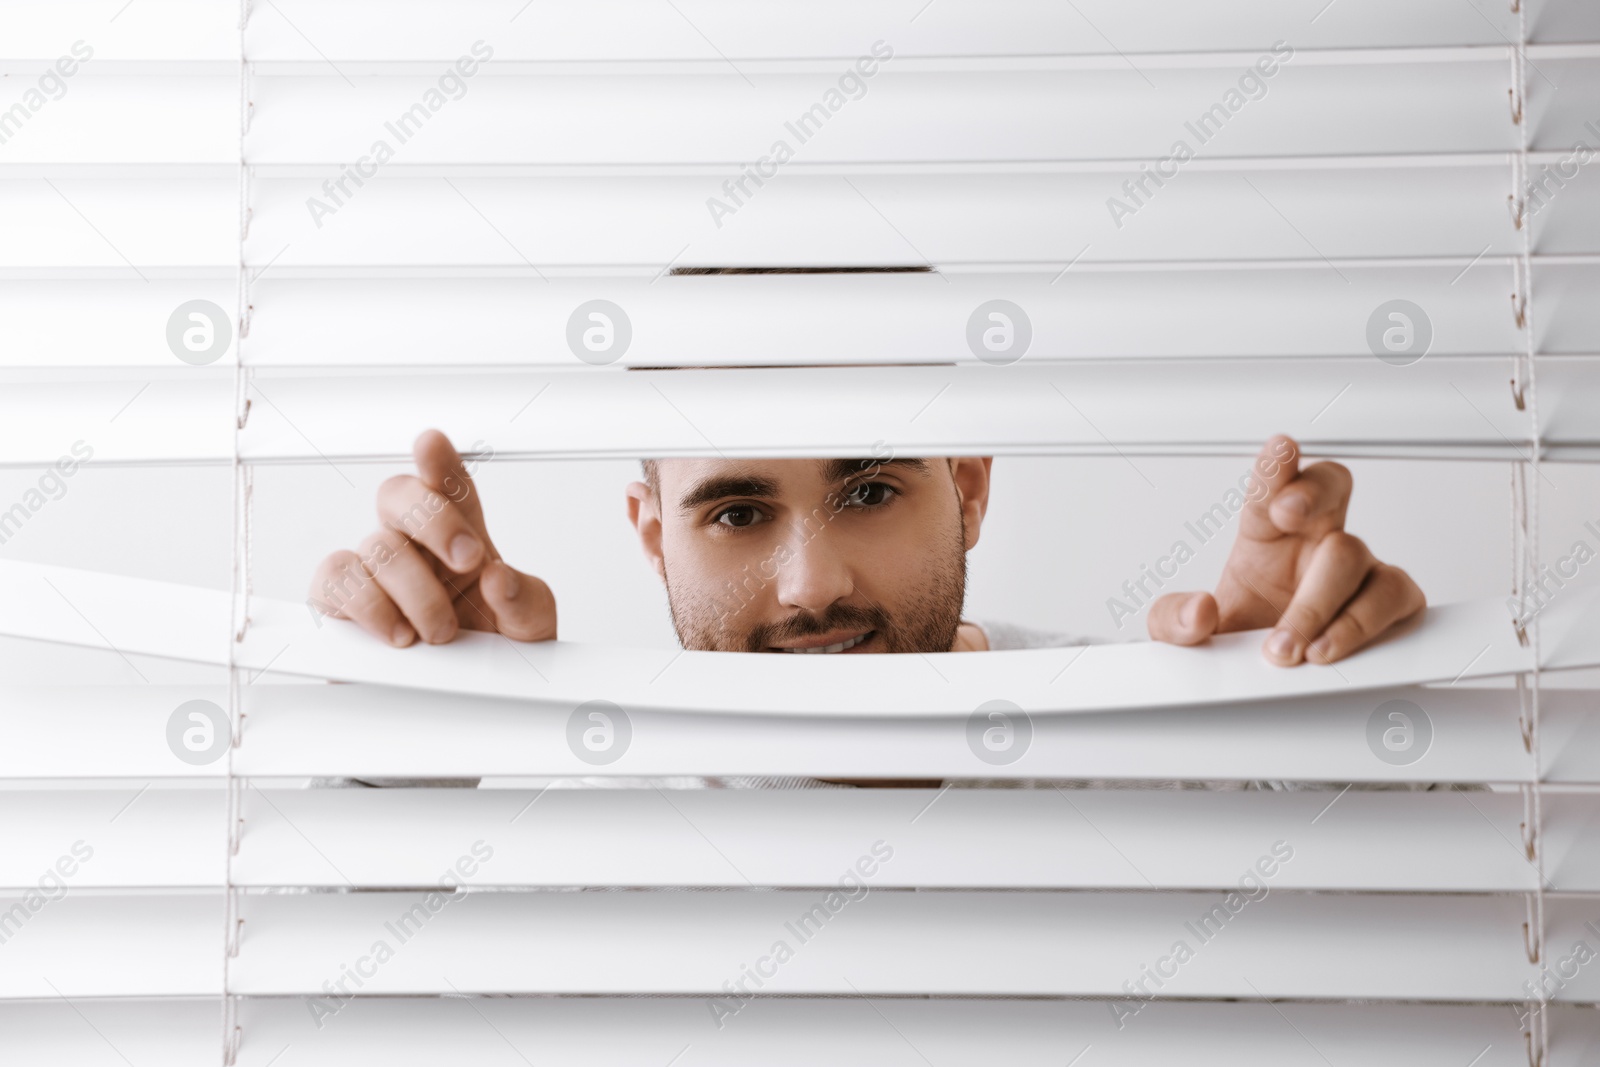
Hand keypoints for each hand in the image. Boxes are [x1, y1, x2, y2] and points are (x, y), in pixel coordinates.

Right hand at [308, 429, 555, 645]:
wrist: (459, 703)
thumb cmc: (492, 654)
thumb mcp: (531, 629)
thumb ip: (524, 601)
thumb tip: (498, 578)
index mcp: (462, 538)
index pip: (451, 488)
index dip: (439, 464)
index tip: (431, 444)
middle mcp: (414, 546)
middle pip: (399, 494)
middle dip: (435, 519)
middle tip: (468, 560)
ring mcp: (375, 571)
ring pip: (376, 545)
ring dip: (415, 590)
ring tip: (441, 632)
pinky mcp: (341, 602)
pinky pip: (336, 579)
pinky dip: (369, 605)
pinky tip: (397, 632)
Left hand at [1147, 434, 1424, 665]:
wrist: (1270, 675)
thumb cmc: (1238, 637)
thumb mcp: (1181, 632)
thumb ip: (1172, 620)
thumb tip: (1197, 611)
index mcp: (1266, 531)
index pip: (1269, 487)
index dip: (1275, 468)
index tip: (1279, 446)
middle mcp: (1316, 538)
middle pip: (1330, 486)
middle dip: (1310, 491)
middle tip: (1285, 511)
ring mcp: (1358, 567)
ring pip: (1355, 556)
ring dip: (1319, 603)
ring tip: (1289, 646)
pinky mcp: (1388, 600)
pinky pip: (1393, 597)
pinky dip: (1362, 625)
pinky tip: (1329, 647)